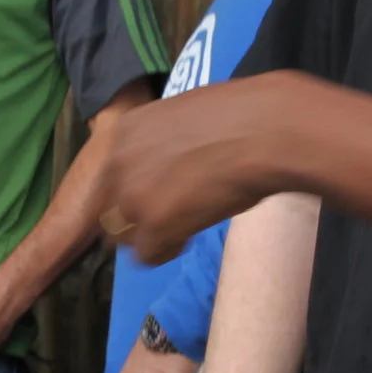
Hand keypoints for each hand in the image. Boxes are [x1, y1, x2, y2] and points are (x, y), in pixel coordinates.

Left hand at [98, 73, 318, 262]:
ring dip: (147, 235)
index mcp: (125, 130)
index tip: (160, 192)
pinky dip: (167, 250)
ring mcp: (132, 195)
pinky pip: (146, 255)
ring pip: (120, 236)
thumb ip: (162, 141)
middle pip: (106, 209)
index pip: (110, 175)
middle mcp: (118, 161)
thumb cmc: (242, 116)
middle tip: (168, 215)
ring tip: (180, 227)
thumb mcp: (184, 116)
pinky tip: (189, 236)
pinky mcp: (153, 225)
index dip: (133, 189)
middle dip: (134, 217)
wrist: (264, 131)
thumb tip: (168, 160)